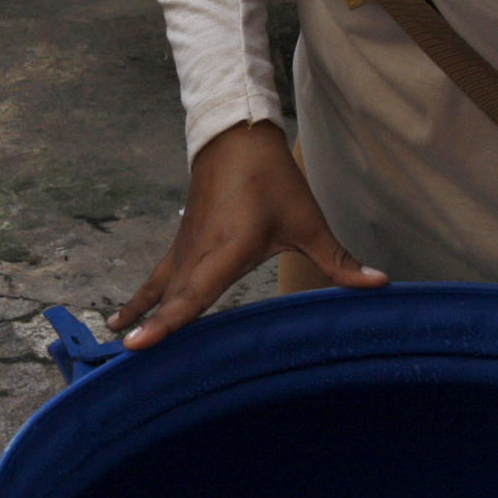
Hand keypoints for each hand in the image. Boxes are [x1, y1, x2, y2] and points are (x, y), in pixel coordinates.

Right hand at [110, 121, 386, 349]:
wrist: (235, 135)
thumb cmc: (271, 178)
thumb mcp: (307, 220)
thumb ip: (337, 260)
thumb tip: (379, 284)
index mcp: (227, 250)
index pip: (192, 295)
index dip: (166, 323)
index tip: (137, 346)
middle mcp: (199, 253)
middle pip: (170, 299)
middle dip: (150, 331)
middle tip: (127, 362)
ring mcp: (185, 247)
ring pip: (159, 288)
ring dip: (140, 314)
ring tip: (118, 341)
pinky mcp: (182, 243)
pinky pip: (159, 277)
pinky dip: (144, 299)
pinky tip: (126, 317)